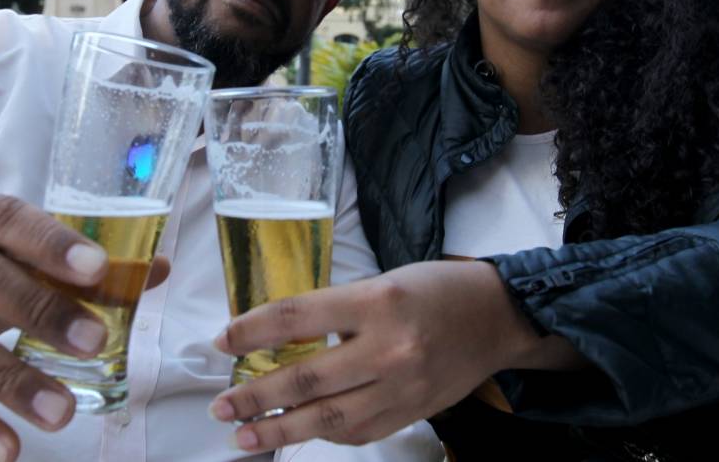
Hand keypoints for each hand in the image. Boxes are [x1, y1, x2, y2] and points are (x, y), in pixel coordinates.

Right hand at [0, 192, 169, 461]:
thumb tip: (156, 270)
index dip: (51, 243)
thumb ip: (78, 266)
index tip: (99, 269)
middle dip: (39, 310)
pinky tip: (5, 448)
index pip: (5, 218)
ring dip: (9, 379)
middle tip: (95, 343)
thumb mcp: (10, 259)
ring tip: (61, 413)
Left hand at [209, 261, 576, 451]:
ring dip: (279, 429)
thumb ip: (334, 311)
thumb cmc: (434, 291)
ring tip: (243, 436)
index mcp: (376, 302)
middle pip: (307, 378)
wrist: (497, 318)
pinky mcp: (412, 413)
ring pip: (329, 418)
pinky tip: (295, 432)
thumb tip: (277, 339)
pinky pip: (358, 432)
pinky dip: (323, 435)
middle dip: (255, 395)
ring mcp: (402, 387)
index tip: (221, 342)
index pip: (297, 318)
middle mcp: (388, 348)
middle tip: (220, 406)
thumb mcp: (381, 282)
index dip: (252, 332)